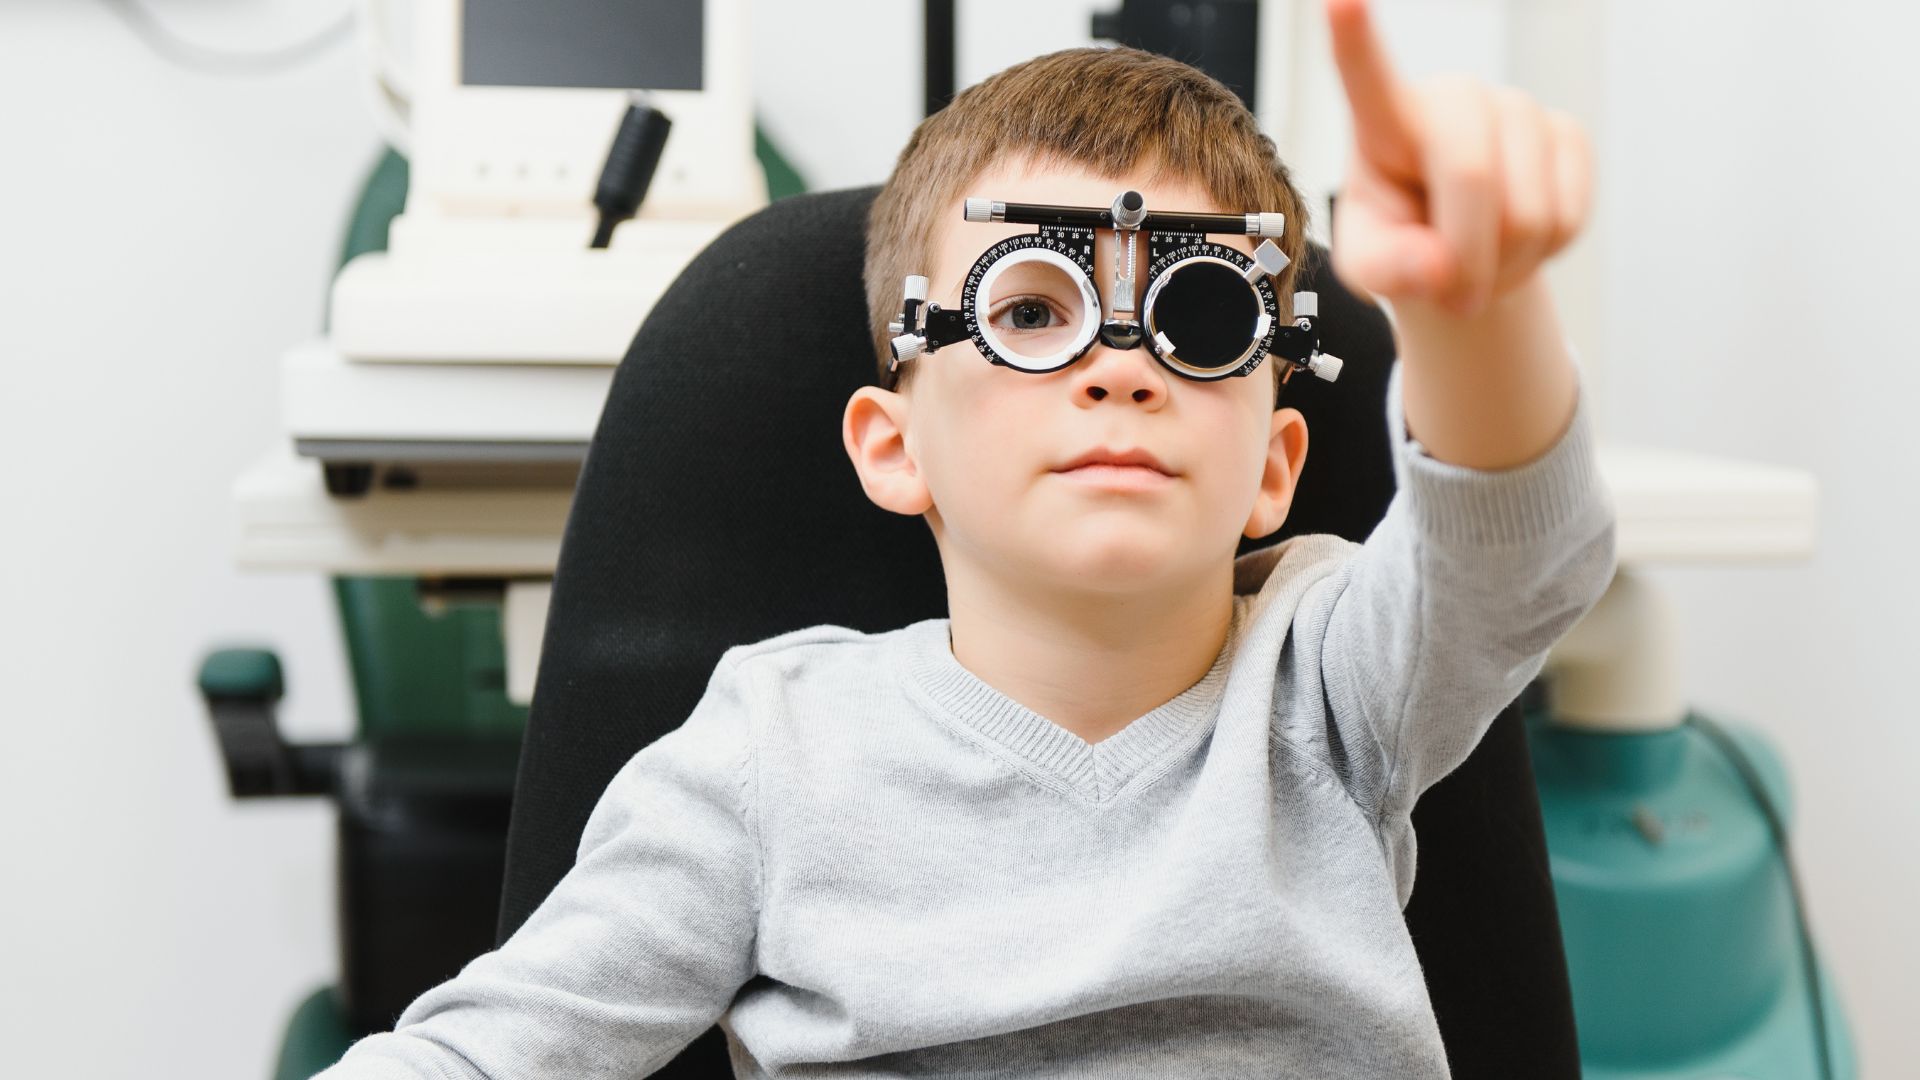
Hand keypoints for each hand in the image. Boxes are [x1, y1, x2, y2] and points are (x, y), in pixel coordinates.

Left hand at [1324, 0, 1593, 318]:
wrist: (1460, 254)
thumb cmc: (1400, 245)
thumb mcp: (1370, 269)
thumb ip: (1387, 271)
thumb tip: (1438, 267)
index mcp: (1385, 122)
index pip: (1367, 77)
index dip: (1355, 38)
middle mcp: (1453, 99)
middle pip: (1473, 177)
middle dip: (1468, 258)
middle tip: (1453, 295)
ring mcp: (1515, 109)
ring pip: (1530, 211)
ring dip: (1506, 262)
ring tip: (1481, 259)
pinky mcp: (1568, 134)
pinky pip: (1569, 216)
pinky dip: (1544, 254)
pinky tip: (1516, 242)